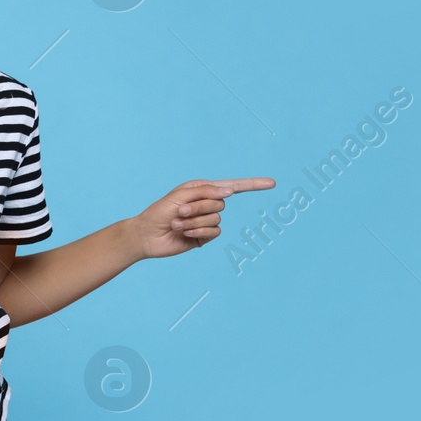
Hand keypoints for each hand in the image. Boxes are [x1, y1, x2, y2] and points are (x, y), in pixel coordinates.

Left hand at [132, 176, 275, 258]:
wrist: (148, 235)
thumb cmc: (159, 212)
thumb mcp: (180, 196)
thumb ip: (205, 192)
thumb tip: (230, 191)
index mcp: (203, 189)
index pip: (233, 186)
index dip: (253, 185)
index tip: (272, 183)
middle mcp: (207, 204)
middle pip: (220, 202)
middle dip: (199, 207)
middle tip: (180, 211)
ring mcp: (207, 221)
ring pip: (216, 218)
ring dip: (195, 221)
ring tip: (178, 223)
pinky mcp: (205, 237)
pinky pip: (213, 232)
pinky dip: (198, 232)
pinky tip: (184, 233)